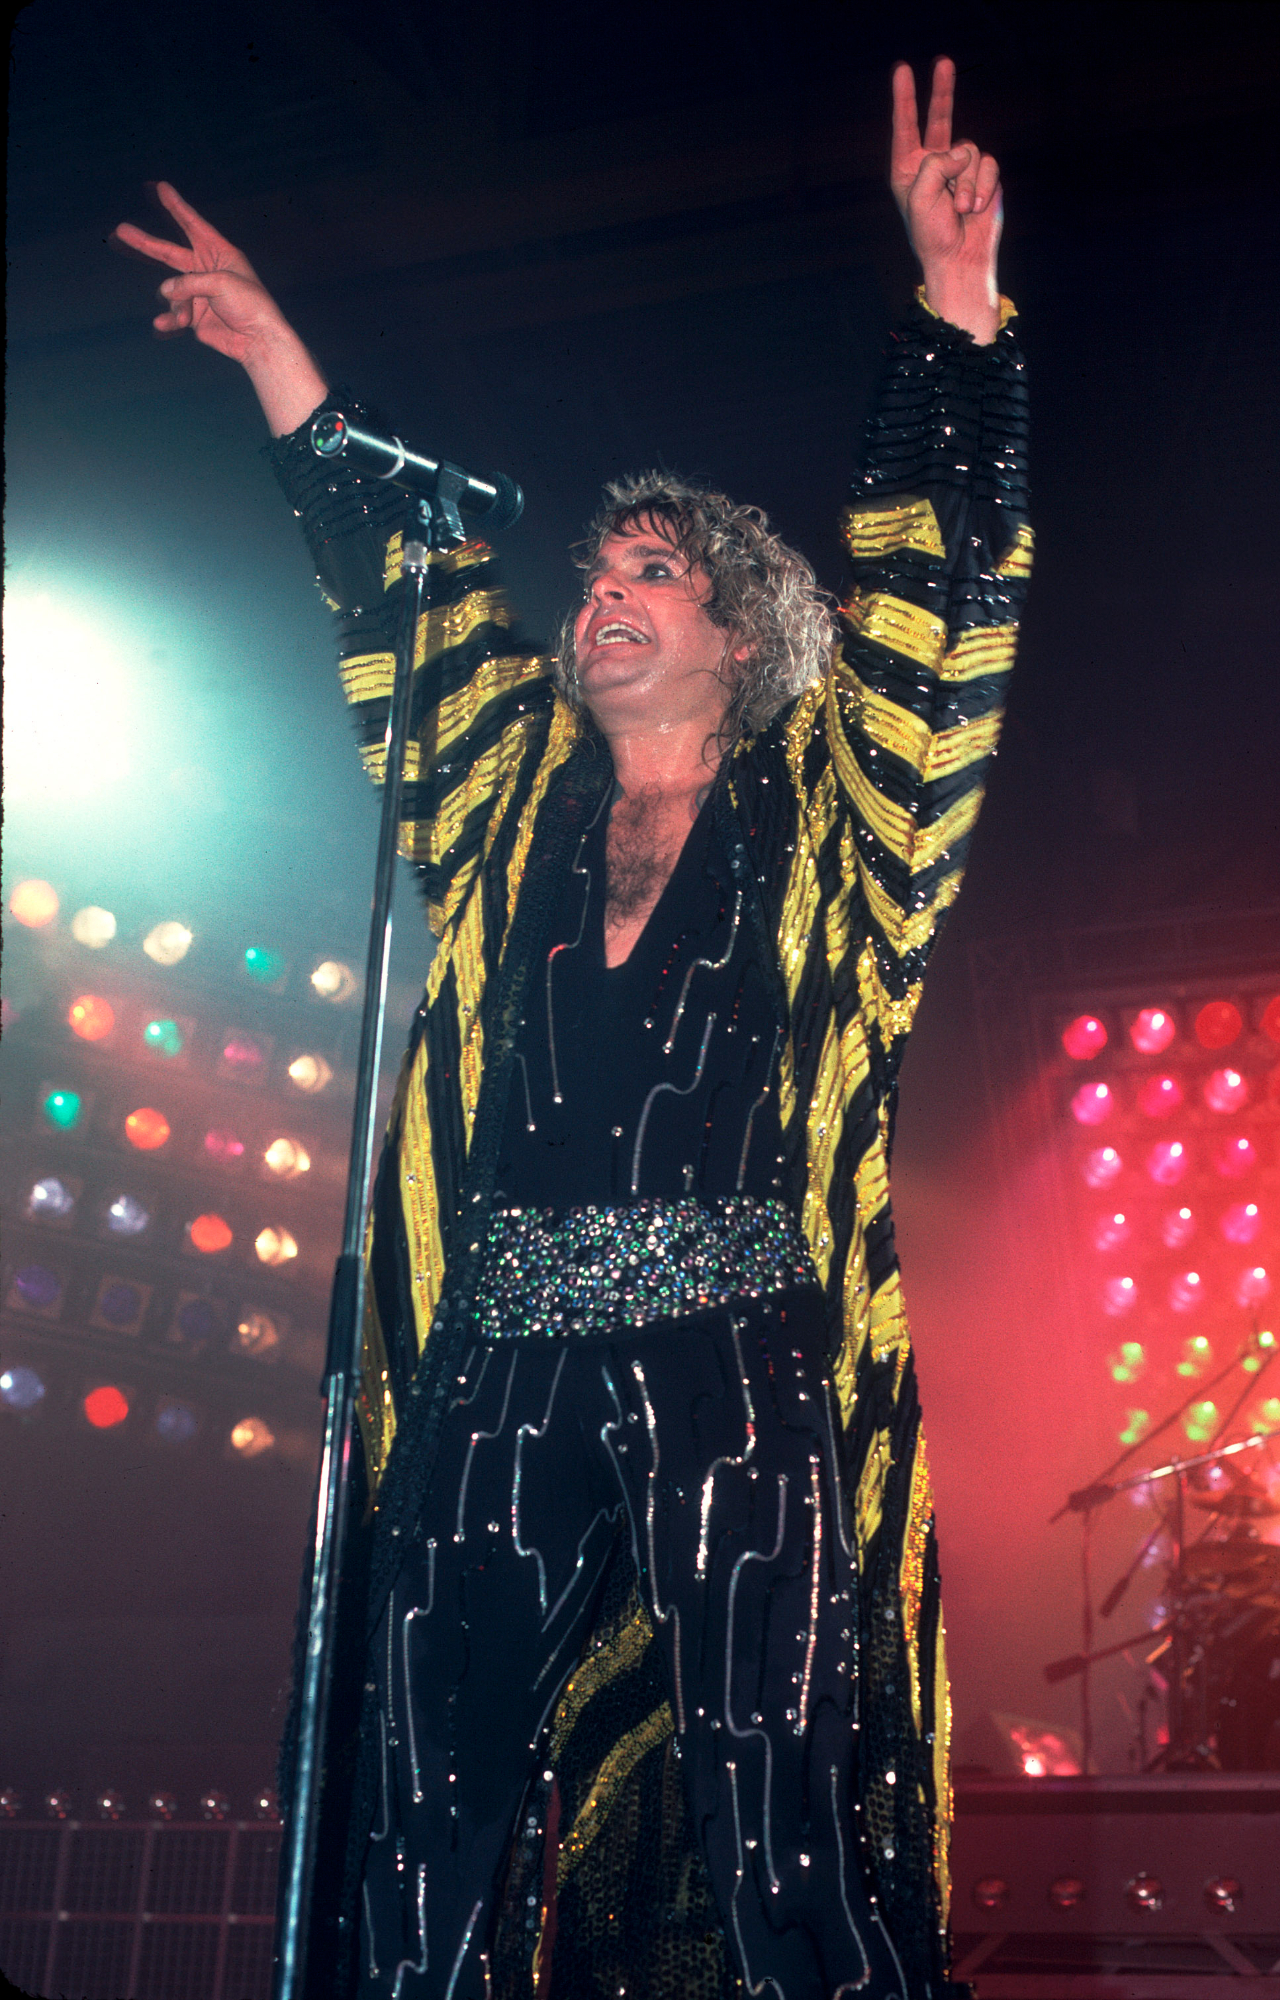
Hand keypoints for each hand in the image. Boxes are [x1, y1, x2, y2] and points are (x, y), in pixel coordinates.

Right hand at [111, 183, 328, 433]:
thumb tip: (164, 291)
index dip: (177, 207)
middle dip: (147, 243)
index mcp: (220, 253)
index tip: (162, 188)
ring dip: (178, 304)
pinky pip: (174, 314)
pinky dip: (170, 320)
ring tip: (186, 316)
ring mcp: (199, 293)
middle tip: (122, 229)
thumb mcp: (220, 283)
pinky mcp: (195, 316)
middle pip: (170, 253)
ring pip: (171, 292)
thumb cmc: (248, 306)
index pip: (194, 225)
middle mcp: (207, 270)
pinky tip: (162, 326)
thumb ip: (188, 282)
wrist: (257, 341)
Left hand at [889, 58, 1001, 343]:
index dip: (905, 99)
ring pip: (968, 150)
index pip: (906, 128)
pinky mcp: (983, 176)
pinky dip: (983, 185)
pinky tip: (976, 208)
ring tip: (961, 208)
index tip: (902, 69)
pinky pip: (988, 164)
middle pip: (939, 118)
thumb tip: (963, 152)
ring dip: (966, 181)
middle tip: (944, 62)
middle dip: (941, 91)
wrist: (960, 259)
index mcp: (909, 170)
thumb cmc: (932, 234)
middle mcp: (934, 164)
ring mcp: (960, 169)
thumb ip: (935, 163)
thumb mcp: (920, 196)